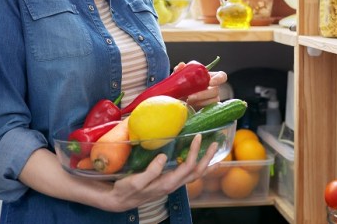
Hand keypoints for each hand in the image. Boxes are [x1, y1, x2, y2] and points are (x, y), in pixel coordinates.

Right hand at [104, 134, 218, 211]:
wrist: (120, 200)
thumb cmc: (127, 190)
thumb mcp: (137, 181)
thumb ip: (151, 170)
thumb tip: (164, 156)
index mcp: (168, 183)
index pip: (188, 166)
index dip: (195, 151)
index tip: (198, 137)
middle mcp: (173, 184)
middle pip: (197, 172)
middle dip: (208, 158)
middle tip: (215, 144)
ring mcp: (172, 184)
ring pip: (194, 175)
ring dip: (206, 164)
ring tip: (215, 154)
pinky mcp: (168, 181)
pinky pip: (188, 175)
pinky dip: (197, 167)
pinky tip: (197, 161)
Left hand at [172, 62, 227, 109]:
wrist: (178, 99)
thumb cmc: (182, 85)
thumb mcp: (179, 76)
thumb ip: (180, 70)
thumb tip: (182, 65)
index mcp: (209, 77)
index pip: (222, 76)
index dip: (219, 79)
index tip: (210, 83)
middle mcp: (213, 87)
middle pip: (216, 90)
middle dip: (203, 94)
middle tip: (190, 96)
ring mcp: (212, 98)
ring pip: (213, 100)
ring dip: (200, 101)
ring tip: (188, 101)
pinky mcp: (210, 107)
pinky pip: (209, 107)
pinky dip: (200, 105)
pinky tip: (191, 105)